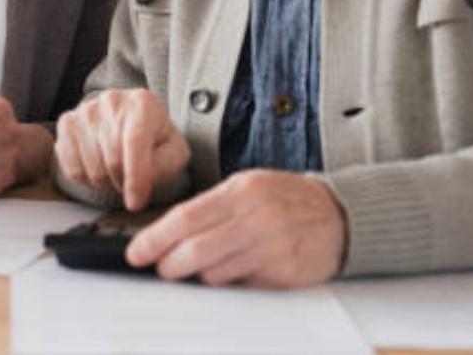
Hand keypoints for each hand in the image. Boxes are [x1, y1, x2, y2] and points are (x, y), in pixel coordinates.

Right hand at [54, 89, 189, 210]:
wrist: (130, 119)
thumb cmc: (154, 138)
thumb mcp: (174, 151)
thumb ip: (164, 166)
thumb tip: (140, 185)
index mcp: (142, 103)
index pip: (135, 141)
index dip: (135, 177)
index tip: (136, 203)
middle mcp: (111, 101)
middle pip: (113, 160)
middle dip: (124, 182)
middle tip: (131, 180)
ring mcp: (86, 111)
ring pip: (92, 168)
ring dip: (106, 181)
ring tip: (115, 171)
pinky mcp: (67, 123)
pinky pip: (72, 168)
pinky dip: (86, 179)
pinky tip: (97, 166)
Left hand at [126, 169, 346, 287]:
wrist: (336, 214)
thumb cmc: (283, 199)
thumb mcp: (246, 188)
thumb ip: (212, 207)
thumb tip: (171, 232)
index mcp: (239, 192)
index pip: (186, 217)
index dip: (156, 237)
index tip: (136, 251)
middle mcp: (254, 218)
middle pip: (196, 248)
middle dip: (168, 263)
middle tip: (156, 268)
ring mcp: (270, 248)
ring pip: (216, 271)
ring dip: (195, 275)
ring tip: (187, 271)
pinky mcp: (283, 274)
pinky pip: (241, 285)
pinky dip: (225, 282)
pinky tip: (223, 274)